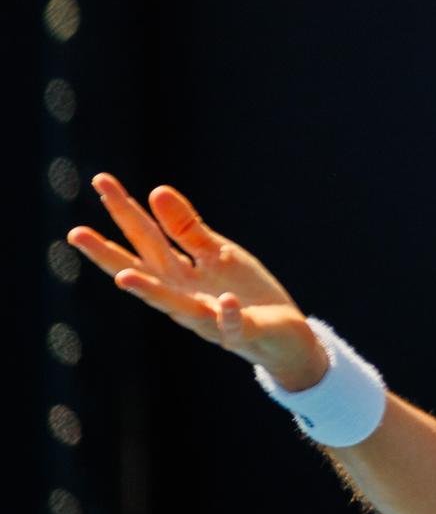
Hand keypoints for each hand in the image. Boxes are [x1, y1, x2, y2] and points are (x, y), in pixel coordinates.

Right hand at [69, 173, 328, 390]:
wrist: (282, 334)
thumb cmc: (241, 291)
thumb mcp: (215, 253)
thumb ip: (186, 228)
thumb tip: (154, 190)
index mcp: (177, 272)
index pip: (144, 237)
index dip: (123, 210)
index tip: (100, 179)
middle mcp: (183, 295)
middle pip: (144, 269)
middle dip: (109, 254)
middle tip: (75, 233)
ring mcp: (209, 316)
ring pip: (175, 306)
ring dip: (149, 293)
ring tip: (123, 278)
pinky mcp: (241, 331)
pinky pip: (232, 325)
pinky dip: (228, 314)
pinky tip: (225, 300)